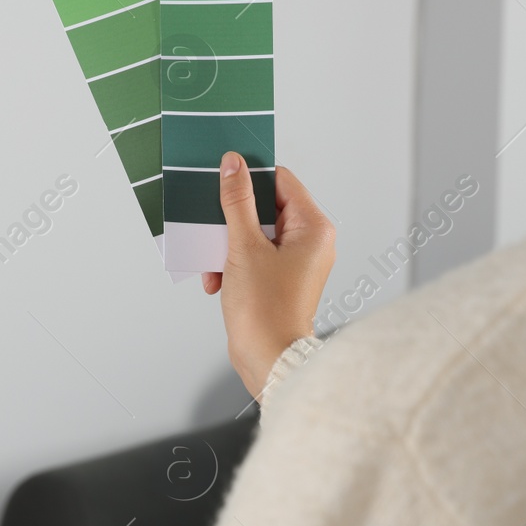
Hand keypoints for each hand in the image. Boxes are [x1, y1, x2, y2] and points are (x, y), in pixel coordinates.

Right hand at [203, 154, 334, 396]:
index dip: (249, 177)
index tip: (221, 178)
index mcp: (313, 228)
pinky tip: (217, 281)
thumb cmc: (265, 310)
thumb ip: (237, 202)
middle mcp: (311, 241)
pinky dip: (232, 264)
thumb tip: (233, 165)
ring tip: (214, 264)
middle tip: (212, 226)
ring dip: (227, 246)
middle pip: (265, 207)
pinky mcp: (281, 278)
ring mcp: (296, 261)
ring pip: (254, 233)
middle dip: (232, 220)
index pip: (280, 180)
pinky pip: (253, 256)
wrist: (268, 360)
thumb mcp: (243, 247)